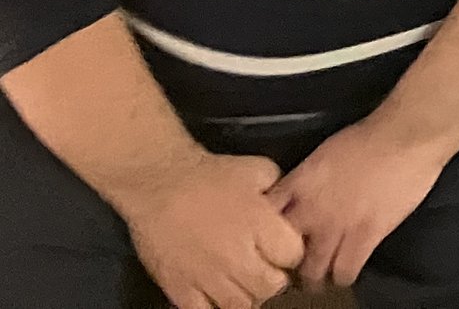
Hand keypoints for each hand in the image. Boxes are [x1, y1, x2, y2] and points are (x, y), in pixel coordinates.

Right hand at [122, 149, 303, 308]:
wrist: (158, 182)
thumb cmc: (208, 174)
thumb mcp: (257, 169)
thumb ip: (278, 190)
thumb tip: (285, 205)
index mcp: (260, 225)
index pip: (293, 256)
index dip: (290, 252)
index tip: (281, 248)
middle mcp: (237, 256)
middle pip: (271, 286)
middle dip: (273, 277)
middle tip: (264, 268)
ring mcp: (207, 276)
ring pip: (240, 305)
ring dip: (247, 295)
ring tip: (241, 282)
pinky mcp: (179, 288)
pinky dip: (213, 306)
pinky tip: (215, 292)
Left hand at [269, 118, 443, 287]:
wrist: (406, 135)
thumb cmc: (369, 136)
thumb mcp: (324, 152)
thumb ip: (306, 179)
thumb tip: (298, 195)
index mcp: (298, 184)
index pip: (263, 219)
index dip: (262, 233)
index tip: (269, 239)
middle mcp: (311, 210)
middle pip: (281, 254)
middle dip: (286, 263)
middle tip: (296, 264)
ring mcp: (337, 227)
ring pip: (312, 272)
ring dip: (315, 276)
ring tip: (322, 274)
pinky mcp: (365, 238)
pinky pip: (345, 272)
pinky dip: (343, 276)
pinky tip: (347, 270)